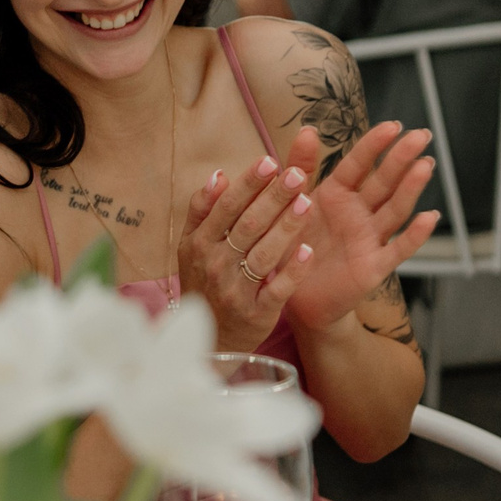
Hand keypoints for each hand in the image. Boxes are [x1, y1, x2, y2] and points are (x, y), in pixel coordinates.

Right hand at [178, 147, 316, 352]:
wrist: (209, 340)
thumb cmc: (205, 283)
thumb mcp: (191, 247)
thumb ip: (202, 210)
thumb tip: (219, 174)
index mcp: (199, 243)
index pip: (226, 207)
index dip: (249, 183)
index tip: (270, 161)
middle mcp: (215, 264)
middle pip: (247, 225)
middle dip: (273, 198)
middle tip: (296, 174)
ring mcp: (235, 290)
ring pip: (264, 253)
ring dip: (286, 227)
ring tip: (307, 201)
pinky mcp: (256, 314)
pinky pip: (278, 289)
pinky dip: (293, 270)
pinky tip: (309, 250)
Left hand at [280, 121, 441, 333]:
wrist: (293, 297)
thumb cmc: (292, 246)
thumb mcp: (290, 204)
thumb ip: (299, 167)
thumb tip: (307, 129)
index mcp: (336, 194)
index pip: (359, 164)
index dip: (375, 145)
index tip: (393, 125)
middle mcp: (357, 213)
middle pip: (383, 181)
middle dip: (401, 158)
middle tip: (421, 136)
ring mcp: (369, 238)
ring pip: (394, 209)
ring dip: (411, 188)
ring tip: (425, 165)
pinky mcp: (373, 266)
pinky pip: (398, 249)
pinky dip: (415, 235)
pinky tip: (429, 218)